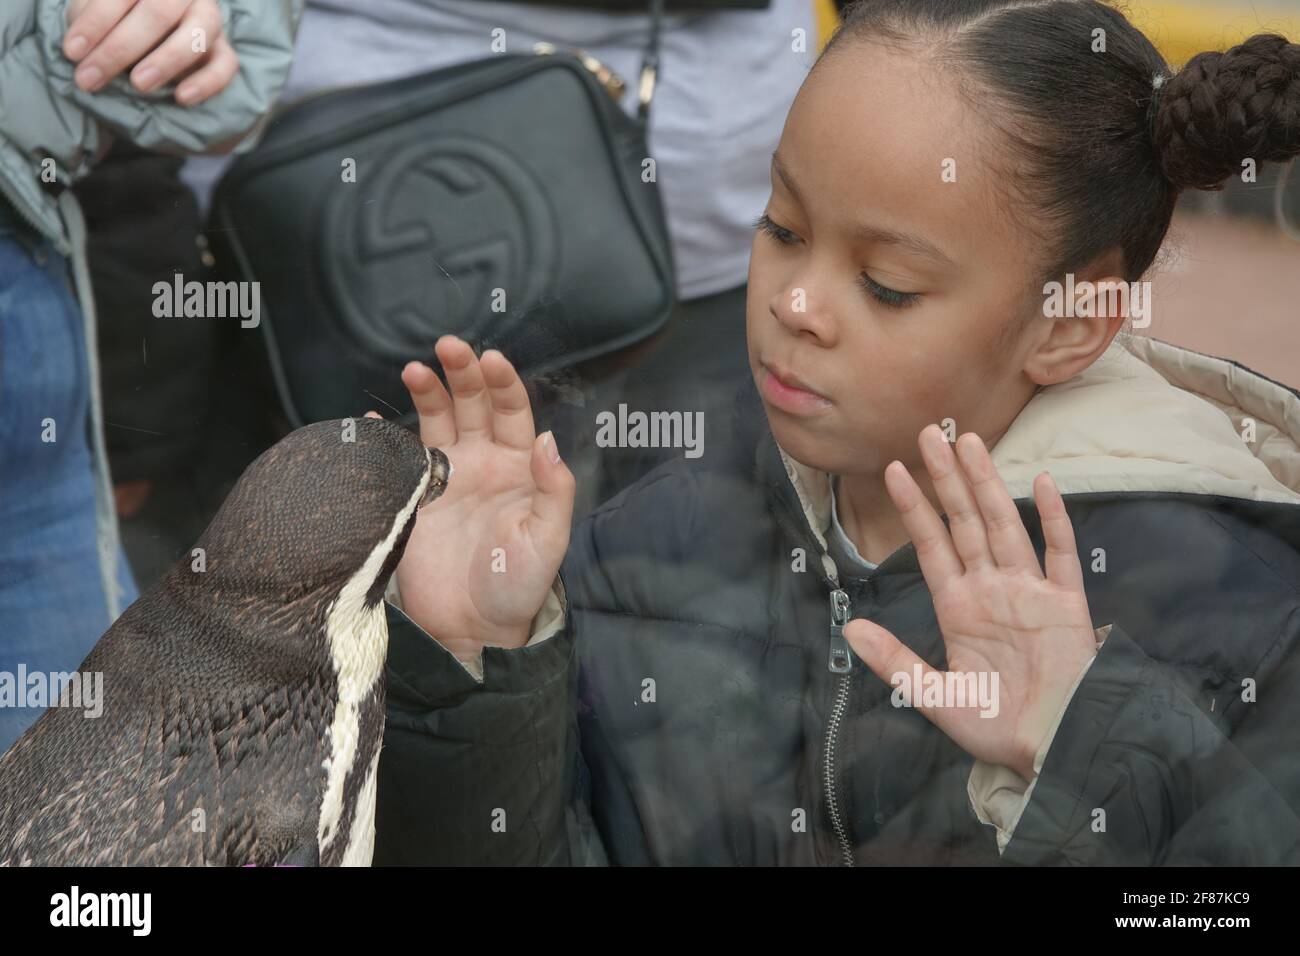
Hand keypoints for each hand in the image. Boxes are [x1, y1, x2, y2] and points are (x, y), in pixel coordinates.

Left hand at [65, 0, 238, 104]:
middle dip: (120, 48)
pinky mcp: (225, 51)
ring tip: (138, 84)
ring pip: (198, 32)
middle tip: (90, 78)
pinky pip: (226, 65)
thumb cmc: (117, 21)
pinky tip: (182, 98)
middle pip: (158, 12)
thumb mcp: (98, 13)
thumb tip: (82, 46)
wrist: (155, 37)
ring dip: (166, 60)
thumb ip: (89, 18)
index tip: (72, 52)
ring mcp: (208, 18)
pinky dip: (206, 82)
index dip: (95, 22)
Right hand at [390, 336, 574, 663]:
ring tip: (415, 370)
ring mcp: (444, 477)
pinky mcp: (412, 497)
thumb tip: (546, 439)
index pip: (512, 411)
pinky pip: (396, 457)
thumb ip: (552, 490)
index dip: (503, 383)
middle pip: (472, 404)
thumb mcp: (548, 540)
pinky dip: (382, 436)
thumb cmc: (520, 585)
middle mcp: (481, 462)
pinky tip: (372, 419)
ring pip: (435, 420)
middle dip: (462, 373)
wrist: (473, 628)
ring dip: (427, 392)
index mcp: (517, 467)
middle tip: (449, 346)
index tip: (492, 360)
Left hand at [843, 425, 1097, 780]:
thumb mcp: (934, 695)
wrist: (1054, 747)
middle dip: (947, 478)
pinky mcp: (1066, 604)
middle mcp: (991, 589)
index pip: (931, 545)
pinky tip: (1041, 484)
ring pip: (1005, 525)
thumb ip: (894, 660)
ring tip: (971, 442)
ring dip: (988, 484)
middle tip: (930, 433)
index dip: (915, 508)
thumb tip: (848, 626)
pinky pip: (1060, 554)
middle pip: (965, 521)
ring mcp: (1029, 591)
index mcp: (958, 607)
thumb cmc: (996, 726)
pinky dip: (1053, 519)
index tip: (893, 470)